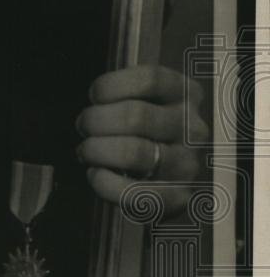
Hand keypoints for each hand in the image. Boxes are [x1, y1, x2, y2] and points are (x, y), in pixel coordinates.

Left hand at [75, 65, 208, 215]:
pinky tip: (95, 173)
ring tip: (86, 151)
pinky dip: (104, 183)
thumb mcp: (143, 99)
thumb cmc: (142, 131)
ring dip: (96, 150)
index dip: (111, 85)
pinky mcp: (176, 197)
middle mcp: (192, 128)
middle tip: (84, 126)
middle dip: (95, 120)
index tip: (95, 95)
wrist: (164, 179)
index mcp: (186, 95)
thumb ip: (124, 93)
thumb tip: (96, 96)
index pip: (150, 79)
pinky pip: (134, 192)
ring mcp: (188, 164)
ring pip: (133, 152)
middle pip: (135, 116)